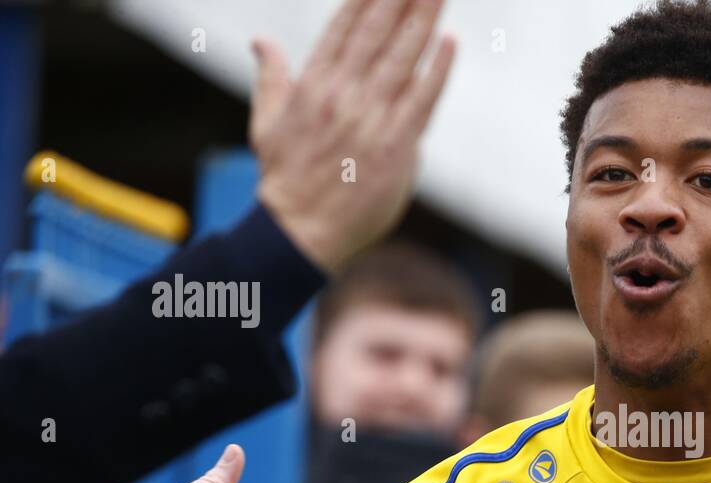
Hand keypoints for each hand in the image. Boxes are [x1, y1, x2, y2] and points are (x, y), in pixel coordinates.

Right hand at [250, 0, 456, 271]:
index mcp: (312, 85)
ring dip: (422, 20)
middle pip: (377, 33)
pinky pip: (421, 101)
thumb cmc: (285, 181)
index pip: (344, 27)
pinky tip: (450, 41)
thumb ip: (271, 78)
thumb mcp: (266, 124)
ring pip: (401, 59)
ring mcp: (370, 120)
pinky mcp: (396, 146)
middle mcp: (342, 95)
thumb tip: (260, 42)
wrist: (299, 233)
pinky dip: (437, 71)